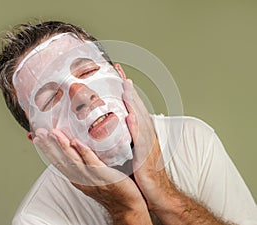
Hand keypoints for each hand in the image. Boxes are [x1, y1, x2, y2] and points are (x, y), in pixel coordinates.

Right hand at [33, 128, 151, 223]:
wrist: (127, 205)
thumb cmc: (112, 189)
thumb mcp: (93, 176)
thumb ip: (86, 163)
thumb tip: (80, 146)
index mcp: (77, 177)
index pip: (57, 161)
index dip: (46, 149)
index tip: (35, 137)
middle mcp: (80, 178)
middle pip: (61, 160)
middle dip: (48, 146)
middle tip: (38, 132)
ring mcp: (91, 178)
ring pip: (73, 160)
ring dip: (62, 146)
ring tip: (54, 133)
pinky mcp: (103, 176)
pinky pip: (92, 162)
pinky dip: (83, 152)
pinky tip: (76, 142)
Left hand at [123, 79, 175, 210]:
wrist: (158, 192)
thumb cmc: (145, 172)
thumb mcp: (135, 149)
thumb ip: (128, 136)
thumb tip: (117, 125)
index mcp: (143, 132)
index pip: (134, 106)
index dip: (126, 90)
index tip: (117, 74)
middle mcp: (147, 134)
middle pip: (138, 107)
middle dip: (128, 88)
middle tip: (119, 71)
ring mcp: (148, 144)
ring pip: (140, 119)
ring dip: (133, 102)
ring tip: (125, 86)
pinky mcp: (146, 157)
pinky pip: (141, 140)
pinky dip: (136, 128)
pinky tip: (131, 117)